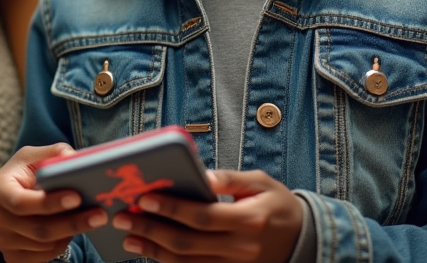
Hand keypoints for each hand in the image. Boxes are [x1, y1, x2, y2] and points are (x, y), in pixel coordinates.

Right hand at [0, 144, 108, 262]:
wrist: (6, 197)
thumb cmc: (22, 174)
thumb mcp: (32, 157)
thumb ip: (53, 154)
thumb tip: (75, 159)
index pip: (22, 202)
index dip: (49, 203)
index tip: (77, 197)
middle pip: (38, 229)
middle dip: (72, 223)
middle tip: (99, 215)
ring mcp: (3, 241)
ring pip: (44, 245)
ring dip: (70, 233)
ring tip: (89, 219)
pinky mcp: (12, 256)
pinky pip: (43, 257)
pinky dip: (62, 244)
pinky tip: (71, 230)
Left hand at [112, 169, 303, 262]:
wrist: (303, 239)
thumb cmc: (277, 204)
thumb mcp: (261, 182)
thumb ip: (231, 179)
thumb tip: (203, 174)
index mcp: (250, 220)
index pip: (203, 216)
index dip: (172, 209)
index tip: (145, 198)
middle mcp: (242, 249)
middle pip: (189, 243)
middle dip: (152, 230)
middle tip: (123, 218)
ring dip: (154, 251)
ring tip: (129, 237)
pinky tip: (150, 252)